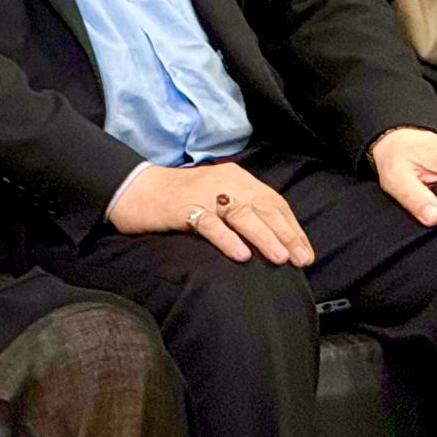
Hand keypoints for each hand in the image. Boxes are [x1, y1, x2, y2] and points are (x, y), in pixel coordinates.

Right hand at [108, 161, 311, 265]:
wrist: (131, 189)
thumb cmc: (175, 199)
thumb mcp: (213, 197)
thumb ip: (238, 211)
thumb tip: (272, 240)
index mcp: (234, 177)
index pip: (272, 201)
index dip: (291, 227)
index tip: (305, 252)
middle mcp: (222, 181)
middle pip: (261, 207)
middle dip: (285, 234)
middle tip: (300, 259)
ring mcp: (201, 193)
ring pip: (240, 214)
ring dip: (263, 237)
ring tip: (280, 258)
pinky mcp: (181, 207)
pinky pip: (209, 223)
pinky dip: (227, 239)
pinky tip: (241, 255)